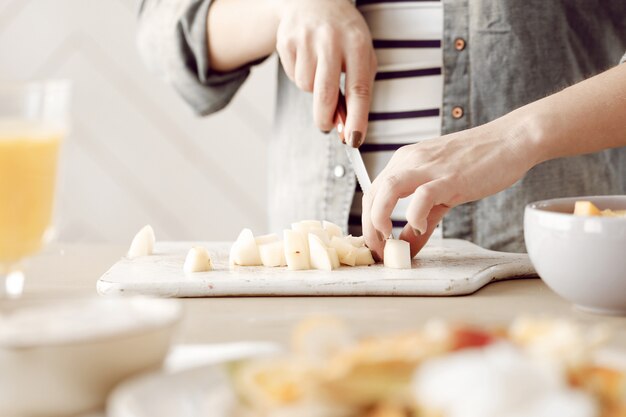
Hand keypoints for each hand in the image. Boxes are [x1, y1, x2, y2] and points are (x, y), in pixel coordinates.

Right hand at [275, 0, 376, 145]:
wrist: (314, 0)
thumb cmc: (344, 34)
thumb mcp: (361, 55)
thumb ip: (358, 89)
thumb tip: (347, 128)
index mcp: (357, 44)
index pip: (358, 89)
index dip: (357, 118)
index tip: (354, 140)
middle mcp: (331, 40)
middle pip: (325, 94)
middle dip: (325, 118)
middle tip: (327, 126)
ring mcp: (306, 39)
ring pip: (306, 87)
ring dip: (313, 89)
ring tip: (320, 68)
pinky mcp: (286, 41)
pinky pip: (293, 76)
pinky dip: (300, 75)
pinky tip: (307, 58)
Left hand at [362, 115, 536, 258]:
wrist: (511, 140)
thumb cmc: (479, 161)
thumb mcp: (443, 191)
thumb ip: (424, 219)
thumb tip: (408, 245)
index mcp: (405, 161)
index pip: (373, 192)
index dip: (368, 221)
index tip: (375, 243)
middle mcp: (410, 160)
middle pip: (373, 194)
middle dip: (370, 227)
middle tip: (378, 251)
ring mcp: (429, 167)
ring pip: (387, 190)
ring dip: (379, 219)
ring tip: (387, 240)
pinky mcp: (449, 176)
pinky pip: (422, 195)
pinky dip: (414, 215)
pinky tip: (419, 227)